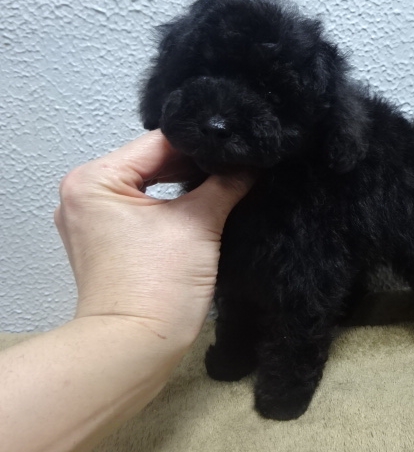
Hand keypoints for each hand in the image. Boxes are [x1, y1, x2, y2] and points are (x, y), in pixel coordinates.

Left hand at [54, 129, 253, 343]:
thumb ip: (227, 184)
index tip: (238, 146)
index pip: (159, 143)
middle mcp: (84, 193)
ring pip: (147, 185)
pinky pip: (141, 208)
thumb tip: (251, 164)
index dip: (203, 143)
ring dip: (184, 184)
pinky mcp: (105, 240)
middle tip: (236, 163)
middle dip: (195, 164)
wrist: (136, 347)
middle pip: (151, 163)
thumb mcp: (199, 224)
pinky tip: (202, 201)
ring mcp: (91, 219)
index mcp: (95, 179)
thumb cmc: (158, 286)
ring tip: (224, 180)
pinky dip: (169, 204)